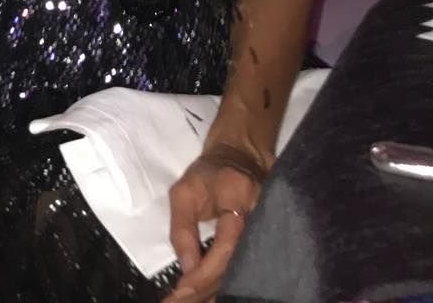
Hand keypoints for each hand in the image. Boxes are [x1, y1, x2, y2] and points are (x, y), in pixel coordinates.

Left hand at [163, 145, 265, 302]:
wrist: (239, 161)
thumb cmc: (207, 175)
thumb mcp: (184, 192)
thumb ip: (183, 229)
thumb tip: (187, 269)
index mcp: (239, 198)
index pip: (226, 245)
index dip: (205, 271)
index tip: (183, 290)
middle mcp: (262, 218)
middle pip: (238, 266)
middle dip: (208, 289)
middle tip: (180, 302)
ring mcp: (270, 232)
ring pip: (243, 272)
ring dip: (216, 291)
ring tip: (188, 302)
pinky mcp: (268, 243)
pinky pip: (247, 269)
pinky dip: (227, 284)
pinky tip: (208, 295)